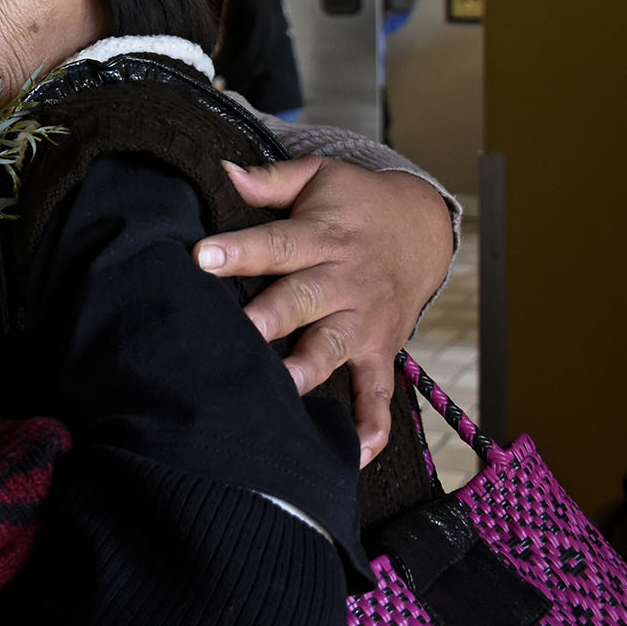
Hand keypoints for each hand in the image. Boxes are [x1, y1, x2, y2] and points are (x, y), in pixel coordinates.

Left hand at [194, 156, 453, 464]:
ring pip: (334, 346)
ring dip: (310, 368)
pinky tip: (356, 455)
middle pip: (303, 299)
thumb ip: (270, 179)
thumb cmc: (356, 203)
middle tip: (238, 331)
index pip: (278, 243)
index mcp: (324, 236)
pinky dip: (373, 425)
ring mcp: (364, 320)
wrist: (423, 228)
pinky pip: (379, 393)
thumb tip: (222, 170)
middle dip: (271, 317)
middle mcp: (344, 281)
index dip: (241, 250)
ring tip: (282, 388)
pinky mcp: (380, 350)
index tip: (202, 256)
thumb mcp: (319, 177)